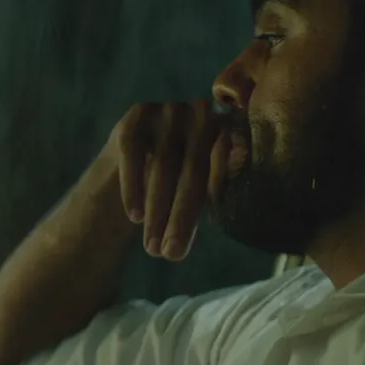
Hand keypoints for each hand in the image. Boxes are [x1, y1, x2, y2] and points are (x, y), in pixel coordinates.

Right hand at [106, 100, 229, 261]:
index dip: (213, 206)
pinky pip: (133, 153)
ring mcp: (171, 109)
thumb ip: (220, 194)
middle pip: (193, 171)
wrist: (136, 159)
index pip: (225, 169)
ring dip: (157, 212)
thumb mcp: (205, 188)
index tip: (208, 234)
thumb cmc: (182, 181)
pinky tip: (134, 217)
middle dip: (180, 218)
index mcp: (231, 129)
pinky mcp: (138, 113)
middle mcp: (204, 113)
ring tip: (152, 248)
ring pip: (163, 166)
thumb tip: (232, 213)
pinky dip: (133, 187)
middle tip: (171, 255)